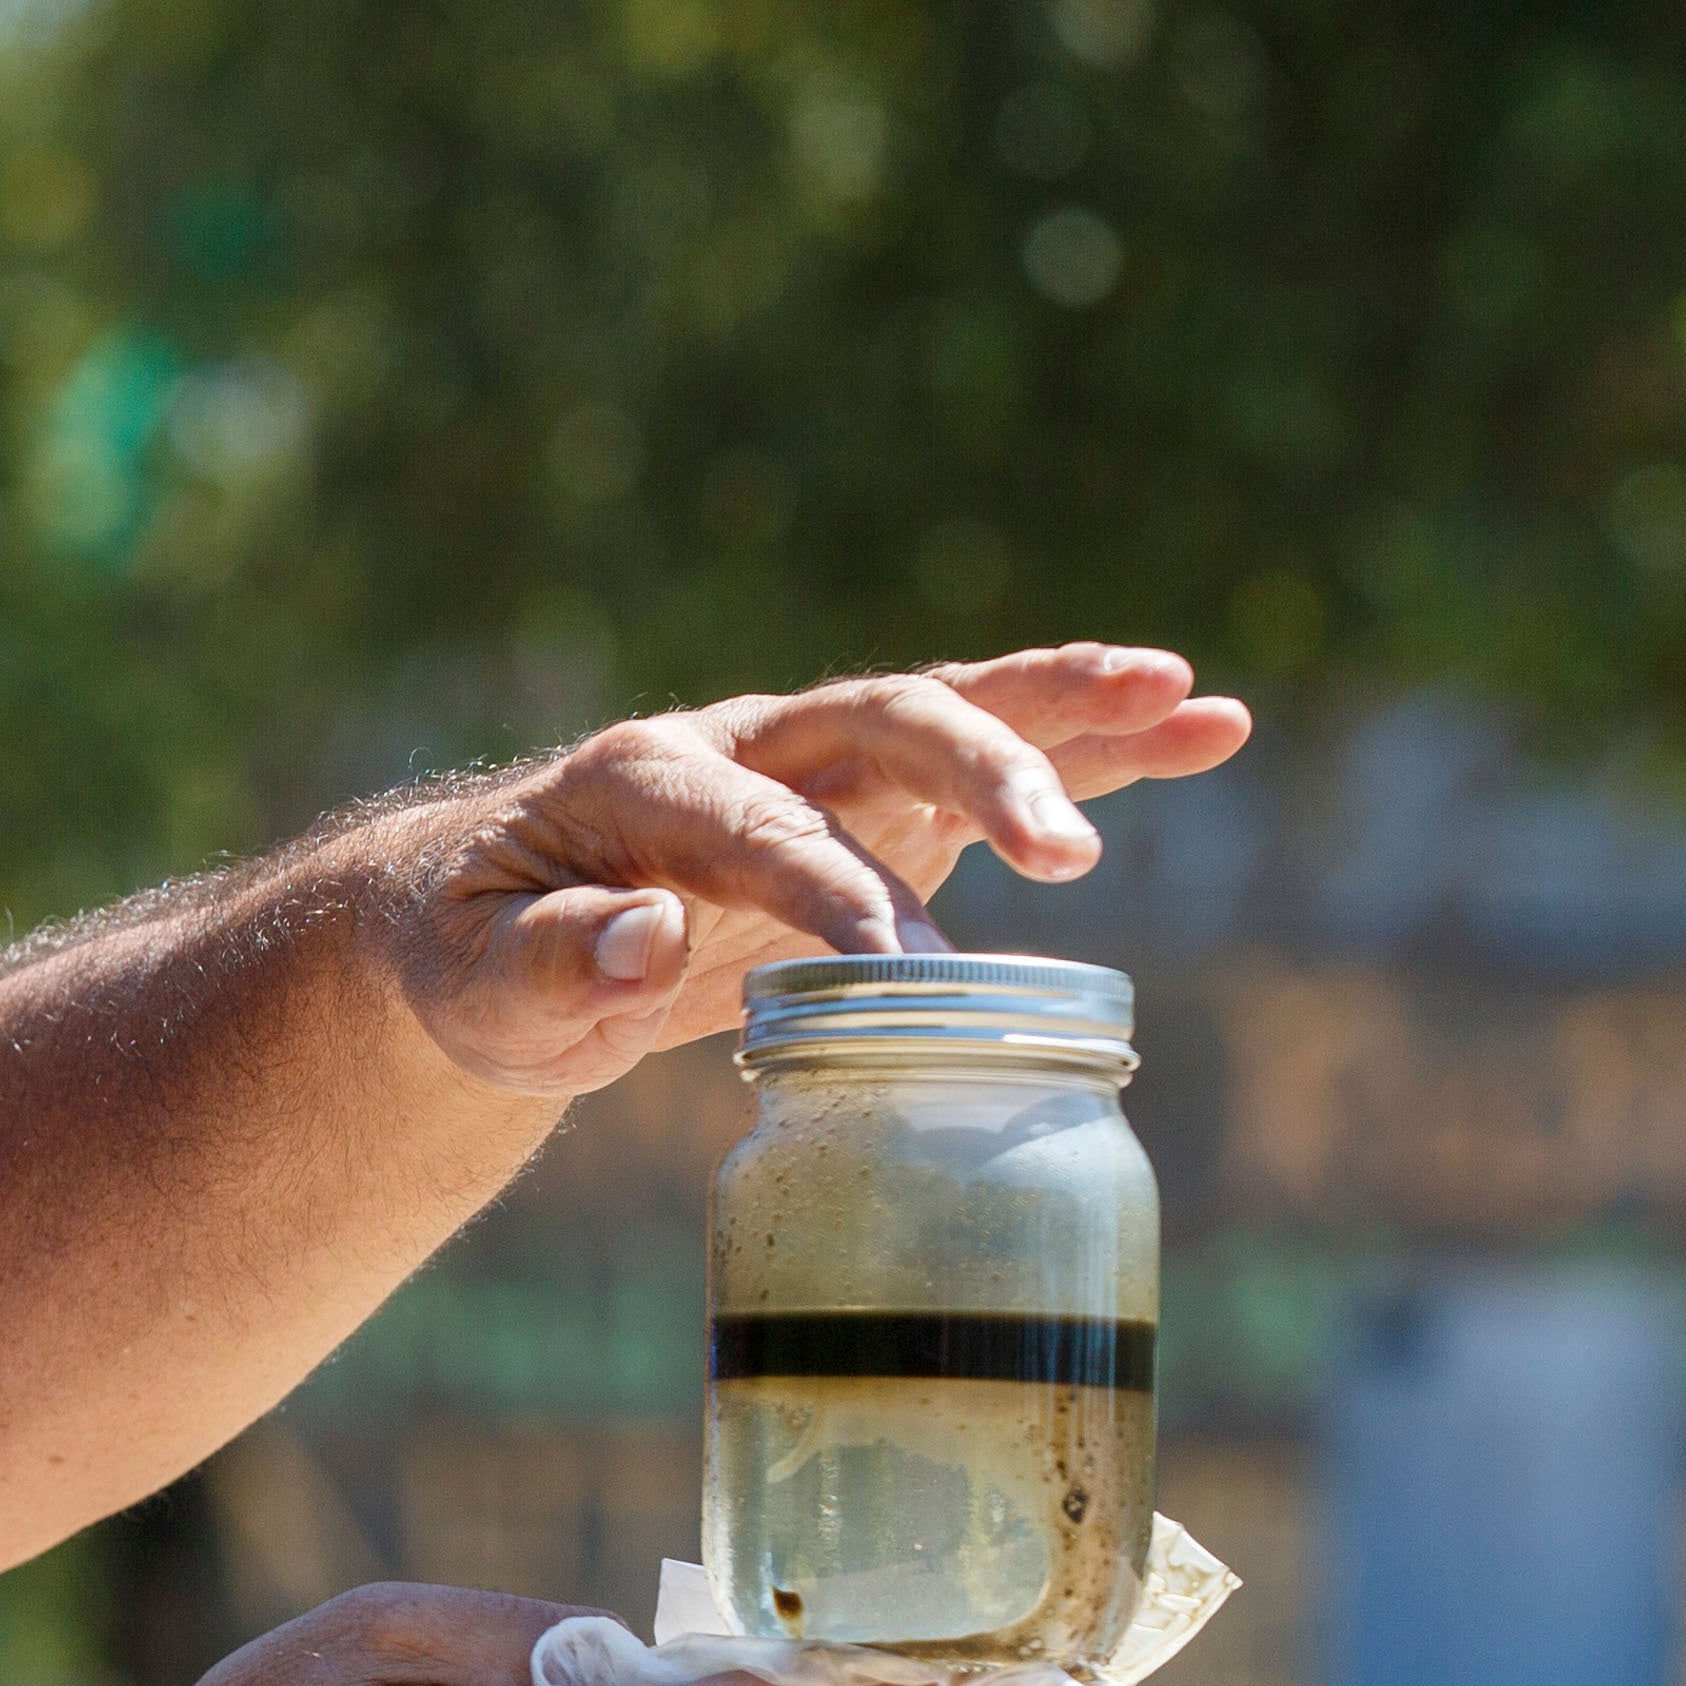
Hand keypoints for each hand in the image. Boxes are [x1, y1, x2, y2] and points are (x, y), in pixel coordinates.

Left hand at [375, 643, 1251, 1096]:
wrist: (484, 921)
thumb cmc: (476, 959)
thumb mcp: (477, 984)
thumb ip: (546, 964)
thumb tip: (645, 936)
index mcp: (640, 782)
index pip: (757, 828)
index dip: (833, 892)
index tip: (905, 975)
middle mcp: (743, 747)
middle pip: (877, 724)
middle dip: (976, 771)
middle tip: (1068, 853)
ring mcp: (818, 766)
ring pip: (952, 713)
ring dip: (1069, 710)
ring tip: (1193, 702)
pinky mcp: (875, 805)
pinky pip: (990, 760)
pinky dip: (1096, 745)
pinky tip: (1209, 725)